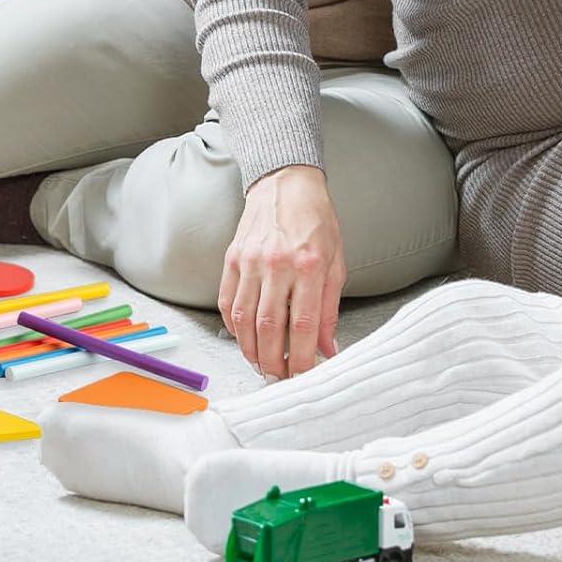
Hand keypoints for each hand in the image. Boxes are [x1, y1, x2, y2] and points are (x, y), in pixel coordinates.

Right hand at [219, 164, 344, 379]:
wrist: (285, 184)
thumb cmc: (316, 222)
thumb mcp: (336, 263)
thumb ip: (330, 308)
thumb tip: (329, 348)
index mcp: (308, 266)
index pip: (304, 325)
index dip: (302, 358)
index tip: (302, 376)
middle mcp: (276, 265)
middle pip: (269, 327)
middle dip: (272, 360)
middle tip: (277, 377)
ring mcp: (249, 261)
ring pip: (243, 317)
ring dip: (250, 348)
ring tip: (259, 363)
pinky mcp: (232, 257)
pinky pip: (226, 300)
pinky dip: (232, 324)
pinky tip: (242, 336)